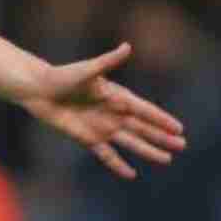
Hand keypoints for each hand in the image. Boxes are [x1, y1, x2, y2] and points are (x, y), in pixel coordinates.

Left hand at [21, 43, 186, 178]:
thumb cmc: (62, 76)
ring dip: (148, 150)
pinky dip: (118, 164)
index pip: (144, 110)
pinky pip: (106, 155)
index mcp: (117, 96)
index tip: (179, 128)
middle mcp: (113, 113)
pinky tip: (131, 174)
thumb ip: (108, 61)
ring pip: (131, 142)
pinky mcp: (88, 138)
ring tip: (167, 159)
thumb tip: (127, 46)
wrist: (39, 90)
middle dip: (162, 137)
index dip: (161, 119)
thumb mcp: (87, 70)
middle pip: (143, 128)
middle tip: (182, 145)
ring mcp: (102, 127)